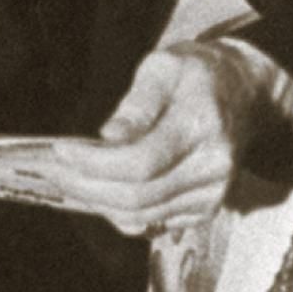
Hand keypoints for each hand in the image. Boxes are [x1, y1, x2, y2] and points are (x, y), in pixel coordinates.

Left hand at [54, 40, 288, 237]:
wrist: (241, 94)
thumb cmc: (194, 74)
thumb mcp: (163, 67)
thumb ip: (137, 103)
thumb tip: (108, 137)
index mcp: (202, 126)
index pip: (141, 162)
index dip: (95, 163)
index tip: (60, 149)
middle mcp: (212, 168)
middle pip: (138, 196)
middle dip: (86, 186)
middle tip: (51, 169)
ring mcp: (211, 195)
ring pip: (141, 216)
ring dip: (96, 202)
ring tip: (66, 179)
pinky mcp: (205, 210)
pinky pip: (151, 224)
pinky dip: (118, 212)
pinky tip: (96, 190)